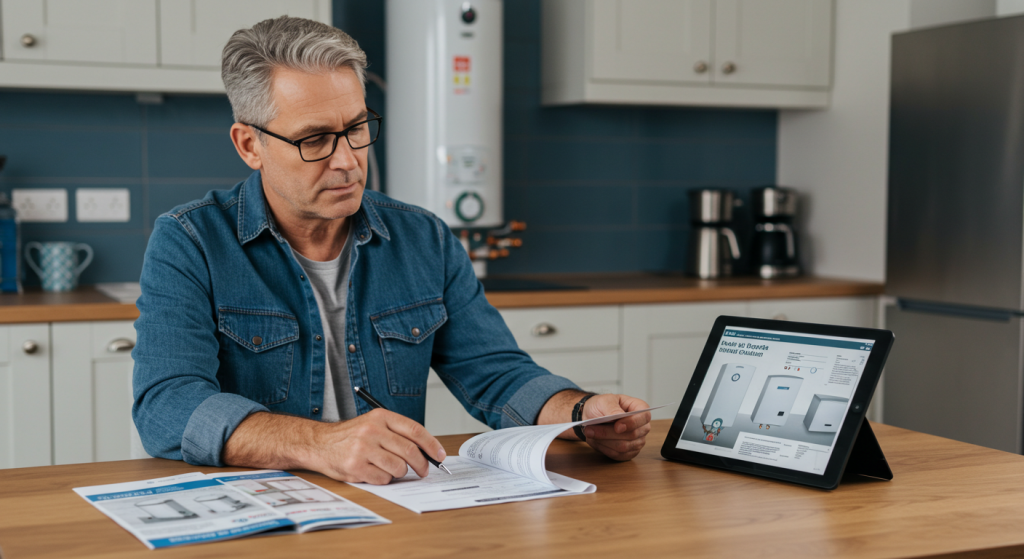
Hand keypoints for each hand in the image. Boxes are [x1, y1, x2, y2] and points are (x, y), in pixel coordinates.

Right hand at [309, 408, 446, 484]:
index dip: (432, 445)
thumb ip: (397, 433)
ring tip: (387, 468)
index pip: (415, 430)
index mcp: (381, 417)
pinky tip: (372, 472)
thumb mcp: (373, 424)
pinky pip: (383, 479)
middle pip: (410, 451)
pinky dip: (383, 479)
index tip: (440, 455)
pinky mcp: (356, 466)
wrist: (318, 443)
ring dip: (399, 472)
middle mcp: (372, 431)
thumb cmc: (350, 436)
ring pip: (399, 468)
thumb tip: (427, 451)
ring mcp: (363, 449)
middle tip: (423, 471)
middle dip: (422, 465)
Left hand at [580, 394, 651, 460]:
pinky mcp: (629, 452)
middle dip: (608, 433)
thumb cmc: (601, 406)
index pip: (644, 417)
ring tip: (589, 433)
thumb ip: (612, 408)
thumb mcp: (604, 401)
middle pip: (632, 434)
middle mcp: (642, 426)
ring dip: (604, 441)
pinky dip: (604, 449)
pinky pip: (618, 455)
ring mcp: (638, 441)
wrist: (592, 416)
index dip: (632, 423)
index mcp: (640, 409)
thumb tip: (620, 416)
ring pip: (623, 447)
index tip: (617, 427)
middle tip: (590, 429)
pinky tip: (596, 441)